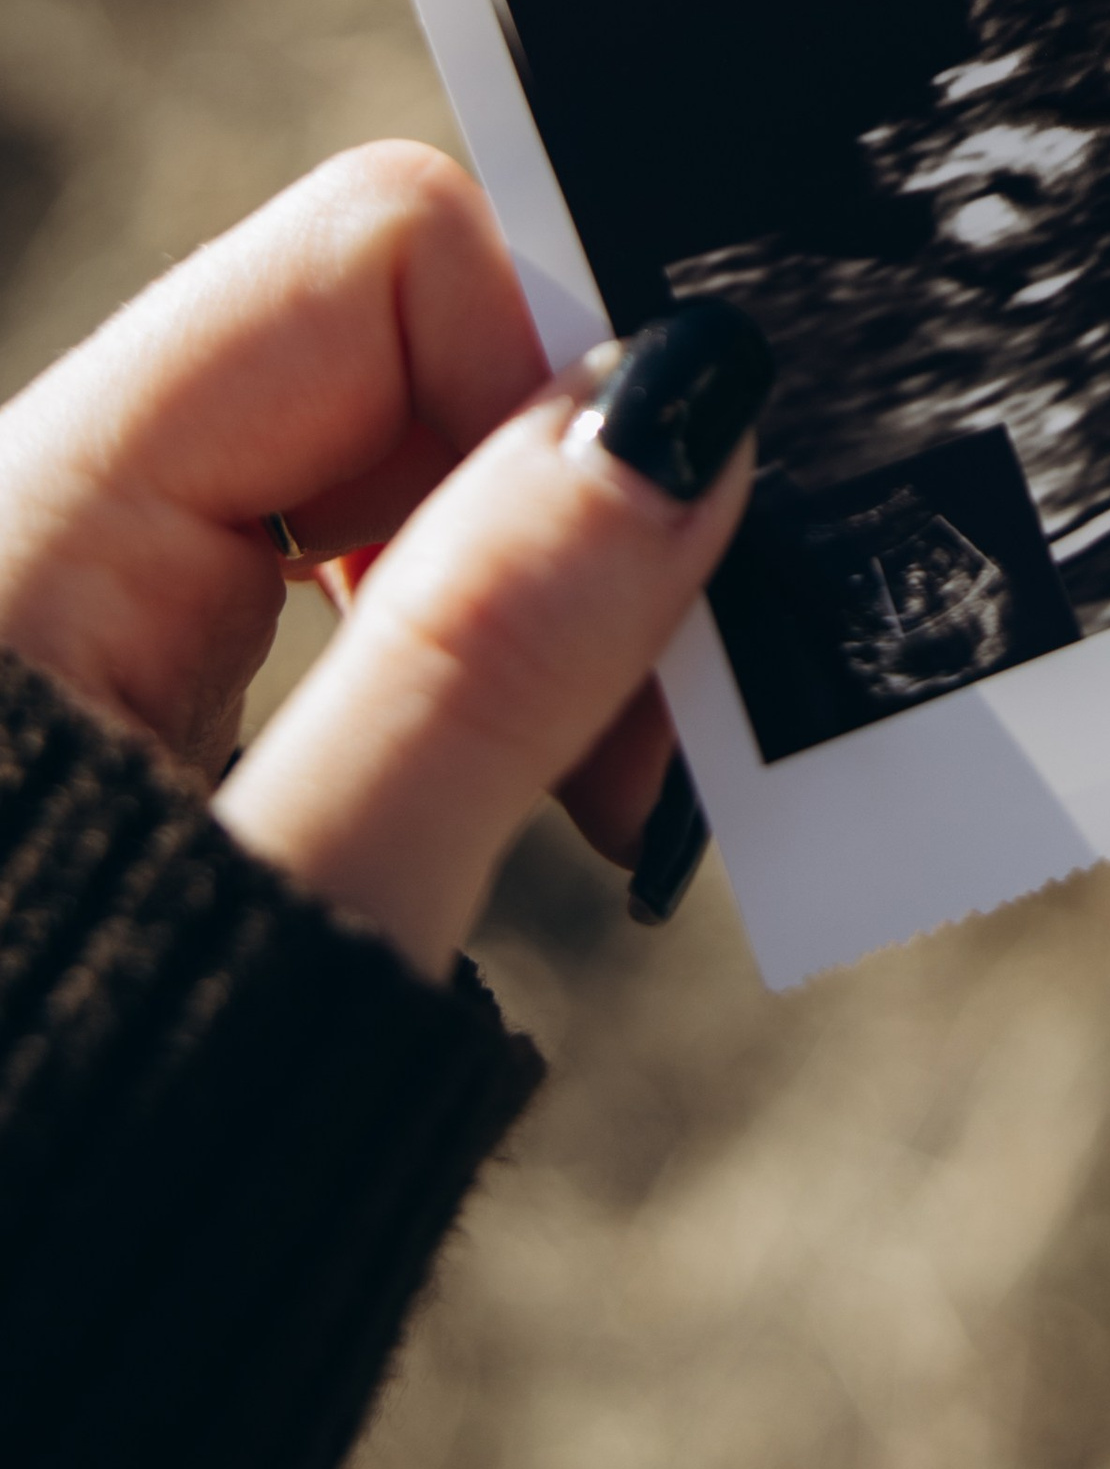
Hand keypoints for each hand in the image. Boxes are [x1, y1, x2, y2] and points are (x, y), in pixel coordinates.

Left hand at [0, 146, 765, 973]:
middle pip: (396, 347)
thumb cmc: (44, 1208)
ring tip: (608, 801)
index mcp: (46, 519)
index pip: (374, 260)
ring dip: (547, 596)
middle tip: (662, 738)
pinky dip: (482, 670)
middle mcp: (61, 524)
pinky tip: (533, 805)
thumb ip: (487, 656)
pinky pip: (353, 599)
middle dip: (577, 492)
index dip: (559, 369)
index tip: (670, 574)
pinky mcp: (141, 716)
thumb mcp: (308, 917)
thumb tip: (686, 398)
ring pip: (392, 474)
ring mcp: (95, 621)